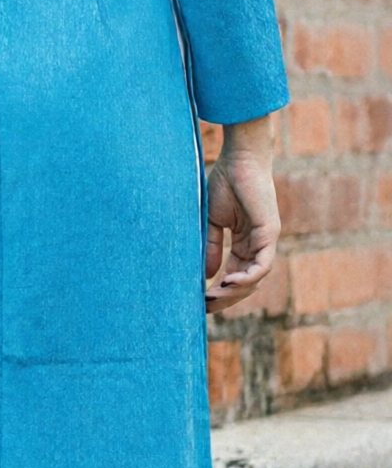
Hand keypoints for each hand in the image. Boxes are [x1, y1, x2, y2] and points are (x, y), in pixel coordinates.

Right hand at [207, 134, 279, 314]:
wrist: (239, 160)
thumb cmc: (224, 184)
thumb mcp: (211, 222)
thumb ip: (210, 247)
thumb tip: (207, 275)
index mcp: (243, 243)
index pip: (234, 275)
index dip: (219, 291)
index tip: (198, 301)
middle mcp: (257, 246)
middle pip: (246, 283)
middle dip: (225, 298)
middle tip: (204, 307)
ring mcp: (265, 241)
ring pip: (255, 278)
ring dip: (234, 292)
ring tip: (212, 297)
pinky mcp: (269, 234)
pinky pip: (262, 265)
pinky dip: (247, 277)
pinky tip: (226, 283)